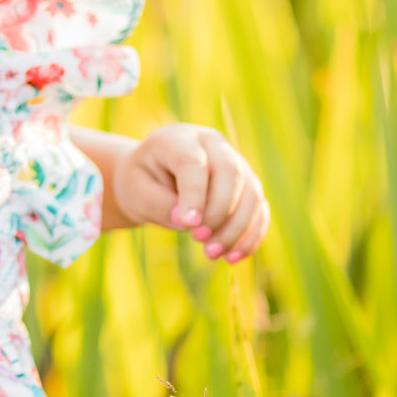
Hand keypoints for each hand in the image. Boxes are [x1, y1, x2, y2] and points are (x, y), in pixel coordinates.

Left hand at [113, 123, 269, 262]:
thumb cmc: (142, 182)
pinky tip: (233, 257)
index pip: (194, 162)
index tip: (188, 224)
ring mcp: (234, 162)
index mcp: (179, 139)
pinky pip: (259, 208)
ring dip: (237, 228)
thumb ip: (158, 203)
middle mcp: (212, 144)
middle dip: (219, 211)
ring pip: (251, 192)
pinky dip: (251, 235)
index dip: (195, 194)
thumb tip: (189, 222)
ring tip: (212, 254)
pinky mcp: (246, 184)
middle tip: (199, 239)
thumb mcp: (136, 192)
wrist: (152, 179)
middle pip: (231, 173)